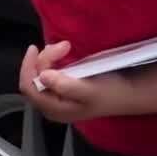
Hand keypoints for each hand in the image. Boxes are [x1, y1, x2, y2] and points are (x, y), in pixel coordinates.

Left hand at [18, 42, 138, 123]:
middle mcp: (52, 105)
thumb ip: (65, 85)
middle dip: (43, 59)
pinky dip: (53, 60)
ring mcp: (57, 97)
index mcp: (55, 109)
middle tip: (64, 45)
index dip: (28, 67)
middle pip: (33, 79)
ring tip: (65, 46)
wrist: (128, 93)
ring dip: (49, 57)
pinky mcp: (63, 88)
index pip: (29, 88)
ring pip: (40, 73)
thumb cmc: (110, 93)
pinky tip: (62, 53)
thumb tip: (42, 77)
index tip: (36, 48)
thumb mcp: (90, 90)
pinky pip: (49, 72)